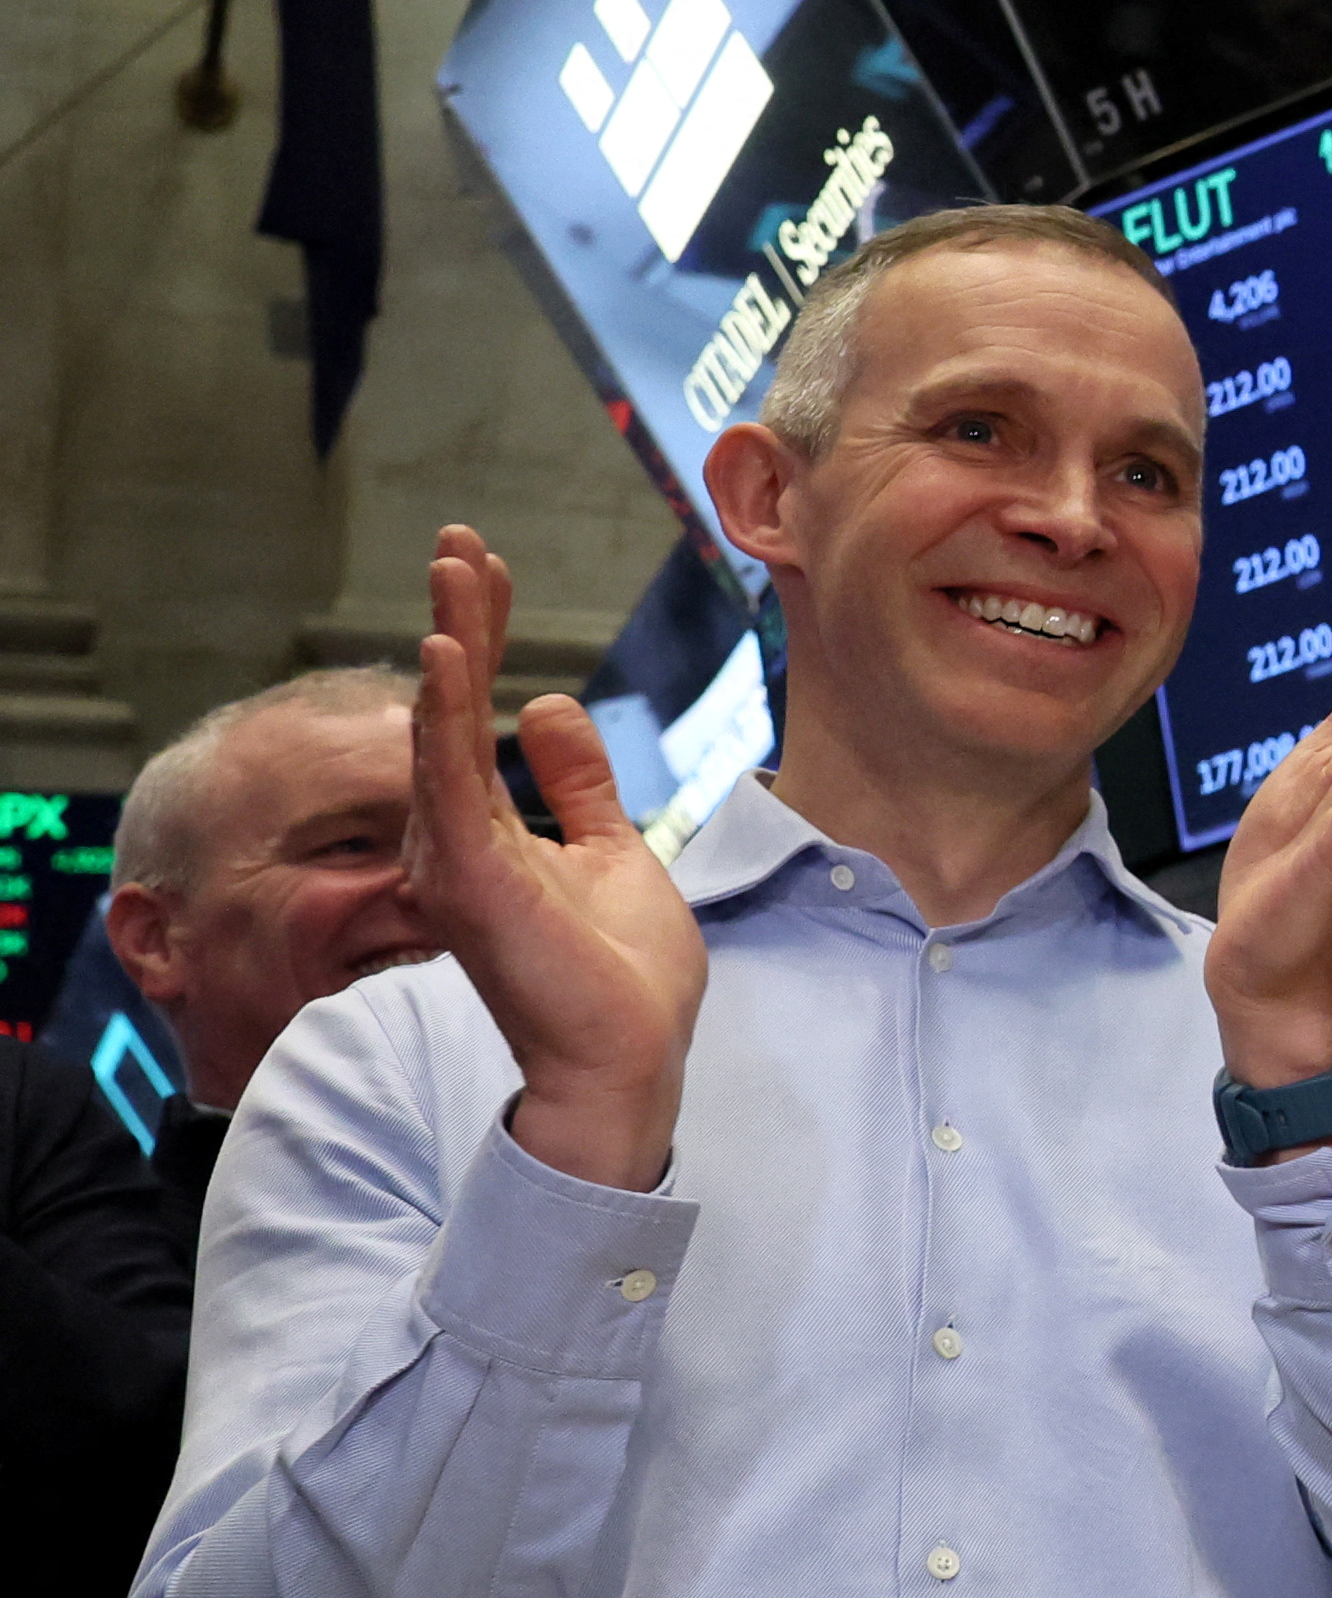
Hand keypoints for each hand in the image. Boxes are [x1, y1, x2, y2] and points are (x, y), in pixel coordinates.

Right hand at [408, 528, 704, 1188]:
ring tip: (455, 569)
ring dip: (452, 643)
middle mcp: (454, 839)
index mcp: (487, 832)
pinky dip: (446, 713)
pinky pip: (448, 780)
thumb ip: (578, 786)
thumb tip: (547, 708)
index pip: (478, 713)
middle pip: (446, 708)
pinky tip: (451, 653)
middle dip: (459, 619)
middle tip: (462, 541)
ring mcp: (452, 858)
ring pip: (439, 729)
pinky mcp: (467, 878)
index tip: (487, 567)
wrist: (627, 1057)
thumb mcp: (610, 852)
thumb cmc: (618, 973)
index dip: (484, 636)